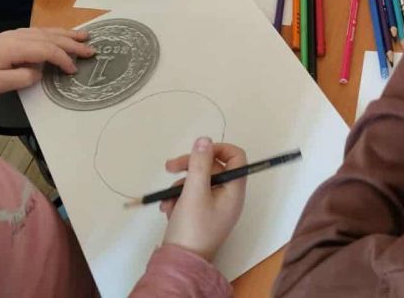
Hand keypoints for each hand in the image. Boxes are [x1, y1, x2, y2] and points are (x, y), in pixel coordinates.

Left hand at [0, 28, 94, 97]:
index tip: (73, 70)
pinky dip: (56, 32)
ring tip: (84, 36)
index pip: (47, 50)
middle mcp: (18, 36)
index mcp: (15, 48)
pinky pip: (41, 31)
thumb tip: (39, 72)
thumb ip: (22, 78)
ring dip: (67, 34)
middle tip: (91, 50)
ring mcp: (16, 34)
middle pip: (51, 37)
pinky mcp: (14, 36)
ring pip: (47, 31)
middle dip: (72, 43)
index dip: (63, 59)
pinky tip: (62, 34)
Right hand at [159, 138, 248, 262]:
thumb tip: (205, 140)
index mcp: (234, 190)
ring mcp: (214, 206)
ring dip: (179, 187)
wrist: (179, 263)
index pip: (236, 158)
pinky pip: (190, 197)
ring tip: (167, 200)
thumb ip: (199, 164)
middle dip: (189, 167)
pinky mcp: (200, 215)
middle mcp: (227, 196)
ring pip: (197, 182)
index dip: (218, 149)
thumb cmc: (192, 227)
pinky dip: (177, 199)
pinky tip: (167, 209)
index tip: (199, 150)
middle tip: (170, 167)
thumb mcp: (194, 192)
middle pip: (212, 168)